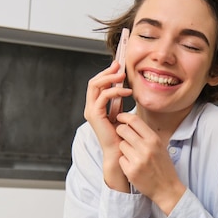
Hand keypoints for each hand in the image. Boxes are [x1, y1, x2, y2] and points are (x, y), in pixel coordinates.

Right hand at [85, 61, 132, 190]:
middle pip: (94, 82)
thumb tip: (124, 88)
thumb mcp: (121, 113)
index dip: (106, 74)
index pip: (97, 84)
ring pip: (95, 85)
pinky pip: (103, 96)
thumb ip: (119, 101)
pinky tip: (127, 92)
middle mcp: (91, 108)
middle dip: (107, 72)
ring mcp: (91, 111)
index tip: (118, 66)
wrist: (120, 151)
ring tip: (123, 76)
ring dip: (110, 78)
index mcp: (96, 107)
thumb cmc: (122, 135)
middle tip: (119, 66)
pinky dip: (115, 91)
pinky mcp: (95, 114)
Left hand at [115, 113, 185, 214]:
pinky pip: (120, 159)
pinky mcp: (131, 171)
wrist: (167, 188)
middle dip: (120, 131)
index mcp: (154, 140)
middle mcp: (146, 148)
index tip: (119, 117)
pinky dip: (124, 162)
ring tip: (132, 155)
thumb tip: (130, 122)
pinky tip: (133, 166)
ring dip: (123, 149)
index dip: (124, 116)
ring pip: (121, 145)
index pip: (134, 120)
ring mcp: (138, 160)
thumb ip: (146, 135)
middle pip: (123, 130)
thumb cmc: (163, 166)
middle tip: (122, 136)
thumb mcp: (160, 146)